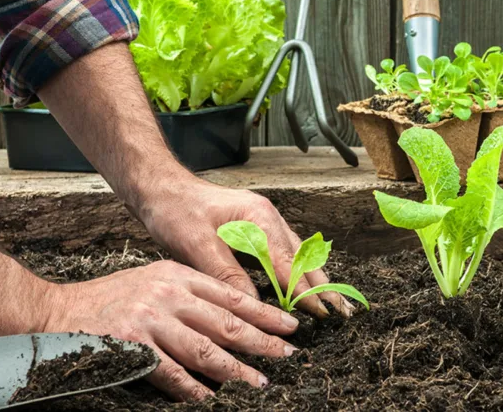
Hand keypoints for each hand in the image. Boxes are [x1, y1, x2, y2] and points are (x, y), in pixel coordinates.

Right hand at [44, 259, 298, 400]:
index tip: (290, 326)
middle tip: (287, 356)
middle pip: (226, 322)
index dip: (264, 312)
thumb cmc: (108, 300)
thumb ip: (187, 295)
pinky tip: (210, 398)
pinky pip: (172, 373)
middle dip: (262, 341)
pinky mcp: (132, 346)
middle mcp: (168, 294)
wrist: (55, 311)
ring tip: (260, 383)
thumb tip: (229, 320)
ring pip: (205, 349)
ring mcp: (150, 319)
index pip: (231, 295)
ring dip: (236, 370)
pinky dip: (194, 388)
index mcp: (177, 275)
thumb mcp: (152, 281)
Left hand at [142, 183, 355, 317]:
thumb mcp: (197, 245)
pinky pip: (283, 252)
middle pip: (303, 256)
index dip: (305, 291)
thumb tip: (253, 306)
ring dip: (313, 279)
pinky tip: (302, 286)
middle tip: (341, 313)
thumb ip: (227, 274)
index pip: (289, 262)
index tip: (321, 314)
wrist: (160, 187)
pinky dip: (296, 271)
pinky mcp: (255, 228)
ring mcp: (263, 221)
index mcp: (258, 217)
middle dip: (322, 285)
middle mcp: (267, 217)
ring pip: (297, 254)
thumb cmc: (175, 210)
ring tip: (331, 303)